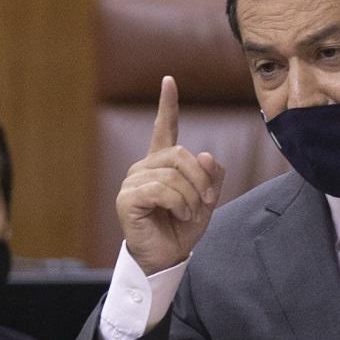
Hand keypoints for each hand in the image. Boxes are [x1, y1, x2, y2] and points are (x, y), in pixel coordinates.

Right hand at [116, 76, 225, 274]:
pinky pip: (161, 190)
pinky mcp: (127, 198)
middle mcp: (144, 167)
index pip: (165, 128)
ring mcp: (133, 181)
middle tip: (207, 202)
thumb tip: (207, 155)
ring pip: (172, 175)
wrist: (166, 258)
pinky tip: (179, 215)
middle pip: (180, 155)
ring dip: (191, 198)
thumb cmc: (181, 229)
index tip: (168, 81)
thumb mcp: (206, 200)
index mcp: (161, 164)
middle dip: (200, 180)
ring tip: (190, 214)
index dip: (168, 105)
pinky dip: (178, 204)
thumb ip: (211, 177)